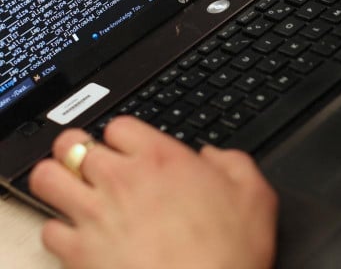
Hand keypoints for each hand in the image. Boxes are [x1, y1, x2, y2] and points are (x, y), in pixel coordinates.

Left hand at [29, 117, 277, 268]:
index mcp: (161, 158)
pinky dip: (58, 229)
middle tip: (87, 160)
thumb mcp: (255, 194)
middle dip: (77, 148)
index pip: (118, 125)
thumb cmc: (228, 253)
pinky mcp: (78, 254)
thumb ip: (233, 163)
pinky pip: (48, 229)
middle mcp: (122, 179)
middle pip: (73, 144)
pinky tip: (77, 235)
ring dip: (55, 178)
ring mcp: (95, 215)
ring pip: (47, 178)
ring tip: (69, 188)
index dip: (121, 135)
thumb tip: (213, 157)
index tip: (128, 148)